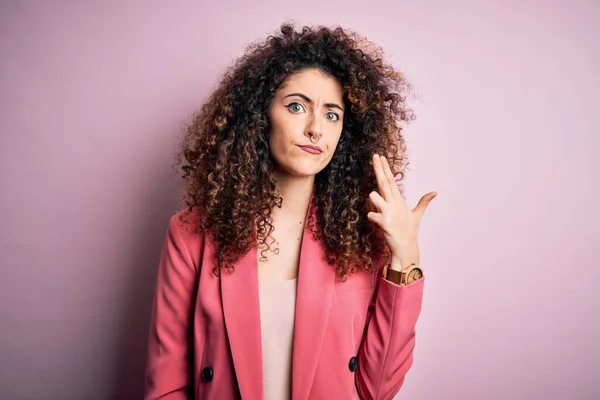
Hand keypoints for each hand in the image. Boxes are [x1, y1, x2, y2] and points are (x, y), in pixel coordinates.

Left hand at [367, 154, 436, 268]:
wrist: (406, 247)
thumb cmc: (408, 230)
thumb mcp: (416, 215)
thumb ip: (423, 202)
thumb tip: (435, 192)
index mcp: (399, 201)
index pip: (391, 181)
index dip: (385, 168)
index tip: (380, 157)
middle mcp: (394, 204)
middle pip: (384, 182)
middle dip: (379, 168)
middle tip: (375, 156)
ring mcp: (389, 212)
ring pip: (374, 197)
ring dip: (373, 199)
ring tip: (378, 207)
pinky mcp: (384, 222)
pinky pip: (371, 214)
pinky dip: (371, 217)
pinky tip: (378, 223)